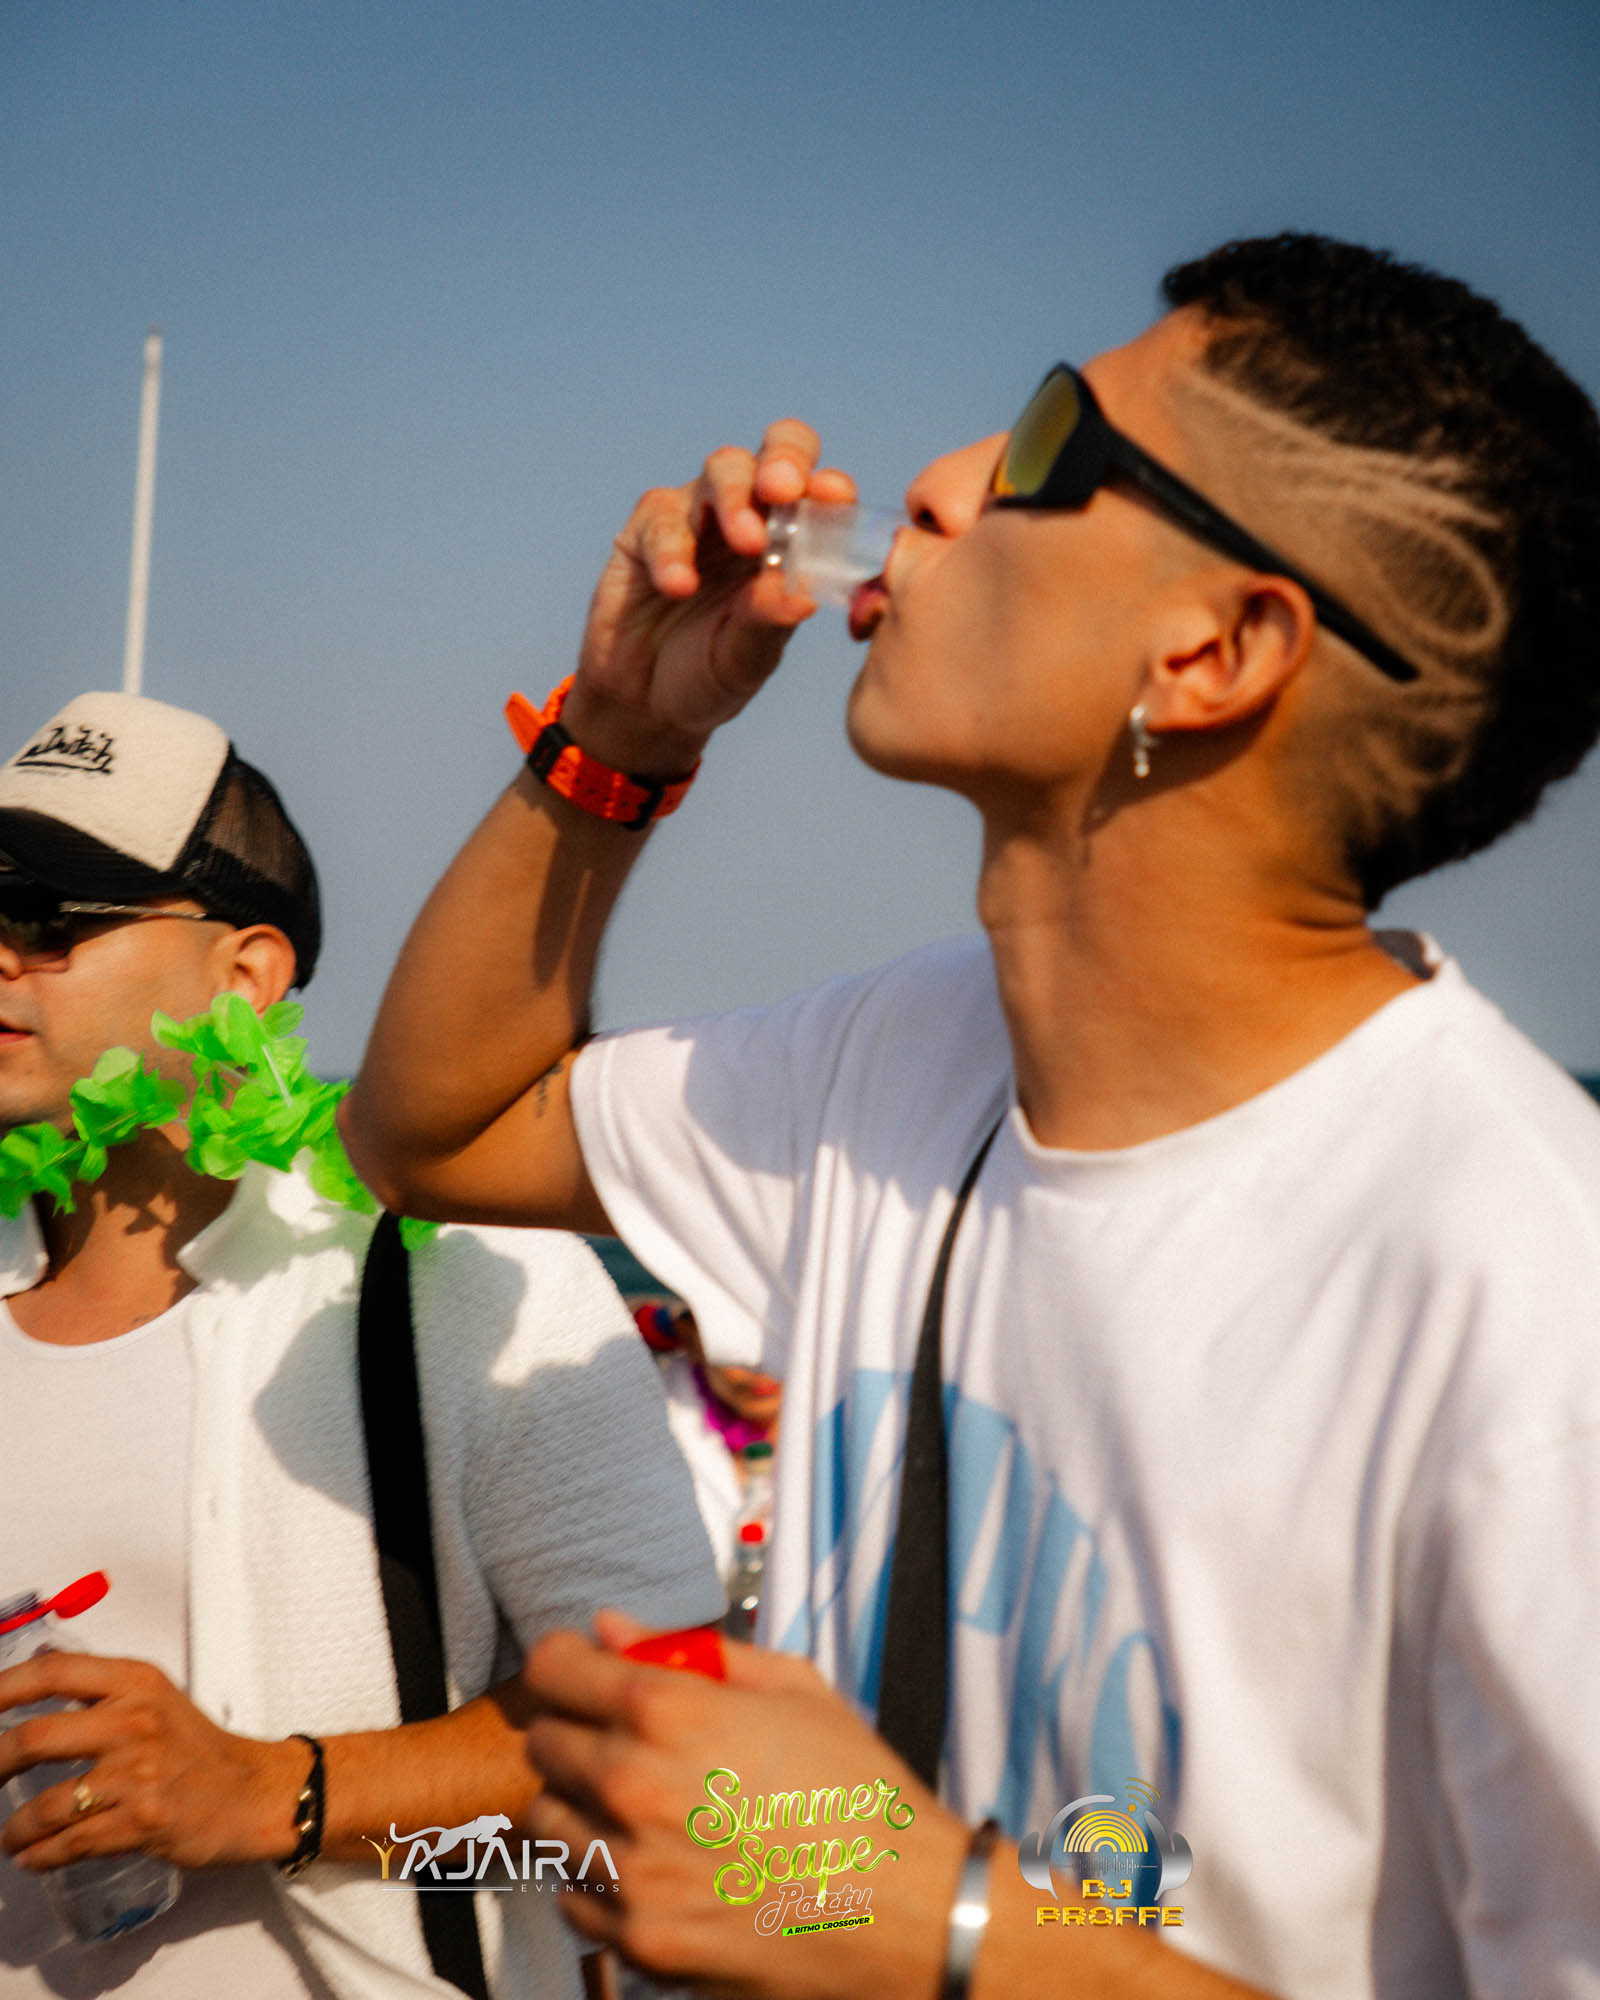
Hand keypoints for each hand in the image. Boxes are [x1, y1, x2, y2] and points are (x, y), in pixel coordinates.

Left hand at [0, 1651, 305, 1871]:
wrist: (252, 1792)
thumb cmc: (200, 1748)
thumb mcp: (156, 1697)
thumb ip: (101, 1685)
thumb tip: (38, 1663)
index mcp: (136, 1683)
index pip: (54, 1672)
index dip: (4, 1688)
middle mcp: (135, 1721)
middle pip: (34, 1738)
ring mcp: (138, 1774)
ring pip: (46, 1805)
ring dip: (15, 1828)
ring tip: (11, 1836)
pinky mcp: (142, 1821)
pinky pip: (70, 1843)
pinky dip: (41, 1855)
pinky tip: (33, 1857)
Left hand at [521, 1609, 967, 1999]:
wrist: (909, 1912)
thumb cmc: (859, 1796)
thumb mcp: (793, 1689)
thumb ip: (692, 1651)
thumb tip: (614, 1629)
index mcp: (670, 1712)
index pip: (554, 1666)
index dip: (566, 1662)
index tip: (579, 1672)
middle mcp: (635, 1787)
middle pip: (542, 1742)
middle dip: (575, 1730)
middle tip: (624, 1742)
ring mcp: (632, 1872)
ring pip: (546, 1821)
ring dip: (580, 1806)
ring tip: (642, 1808)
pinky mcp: (640, 1942)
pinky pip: (573, 1896)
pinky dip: (597, 1878)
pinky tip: (651, 1864)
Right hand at [564, 425, 856, 772]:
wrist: (642, 704)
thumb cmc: (708, 676)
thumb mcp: (746, 659)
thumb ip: (770, 623)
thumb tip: (804, 595)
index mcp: (792, 543)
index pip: (820, 493)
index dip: (830, 488)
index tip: (835, 499)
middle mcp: (750, 517)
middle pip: (775, 454)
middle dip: (784, 460)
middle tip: (783, 490)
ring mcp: (697, 516)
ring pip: (723, 470)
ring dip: (736, 500)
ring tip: (747, 544)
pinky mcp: (646, 531)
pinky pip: (663, 518)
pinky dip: (673, 549)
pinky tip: (678, 587)